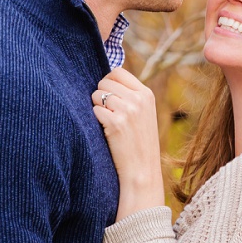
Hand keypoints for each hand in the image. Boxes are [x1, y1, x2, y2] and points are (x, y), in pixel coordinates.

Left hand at [92, 68, 164, 219]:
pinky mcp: (115, 123)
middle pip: (105, 82)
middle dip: (100, 95)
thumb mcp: (144, 114)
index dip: (107, 81)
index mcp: (146, 94)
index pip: (118, 72)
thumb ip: (131, 96)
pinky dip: (95, 119)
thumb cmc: (139, 143)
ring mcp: (128, 110)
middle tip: (107, 112)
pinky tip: (105, 130)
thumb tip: (106, 80)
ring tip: (107, 122)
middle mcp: (138, 99)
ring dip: (96, 107)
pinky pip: (94, 110)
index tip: (108, 96)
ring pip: (97, 95)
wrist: (142, 170)